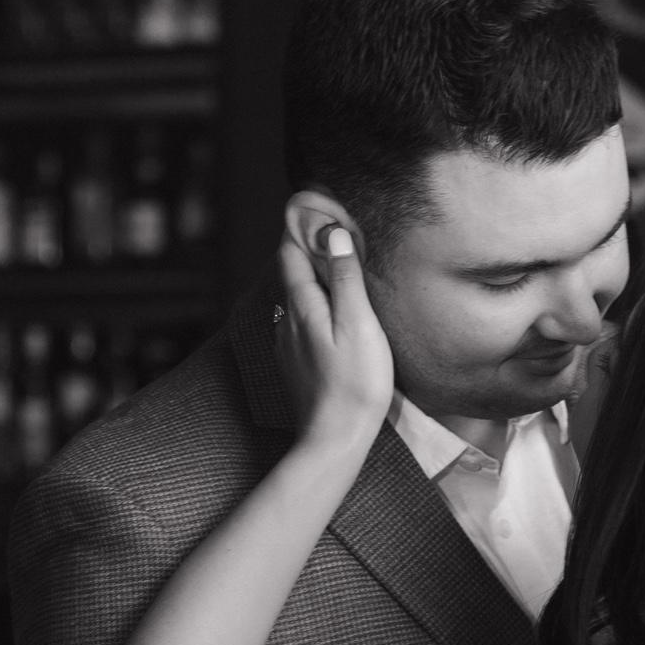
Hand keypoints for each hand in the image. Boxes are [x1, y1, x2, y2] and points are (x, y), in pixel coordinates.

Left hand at [275, 224, 393, 448]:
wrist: (335, 438)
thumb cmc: (355, 383)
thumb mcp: (358, 324)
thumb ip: (345, 278)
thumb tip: (334, 233)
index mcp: (302, 305)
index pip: (291, 251)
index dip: (301, 226)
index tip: (316, 206)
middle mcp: (286, 321)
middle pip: (292, 275)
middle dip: (308, 251)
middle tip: (331, 233)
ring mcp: (288, 346)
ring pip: (296, 302)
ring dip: (312, 283)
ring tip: (334, 273)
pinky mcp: (297, 367)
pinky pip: (300, 326)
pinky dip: (314, 311)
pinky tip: (330, 319)